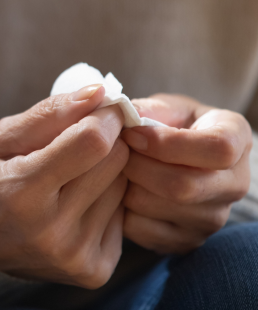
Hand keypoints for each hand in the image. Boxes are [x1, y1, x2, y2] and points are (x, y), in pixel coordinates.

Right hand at [0, 85, 127, 288]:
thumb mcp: (3, 138)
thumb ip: (51, 112)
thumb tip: (101, 93)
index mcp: (21, 194)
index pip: (92, 143)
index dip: (103, 117)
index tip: (98, 109)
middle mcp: (51, 232)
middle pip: (115, 161)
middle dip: (103, 142)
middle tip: (76, 145)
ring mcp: (75, 256)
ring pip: (124, 185)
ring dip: (105, 172)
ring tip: (70, 179)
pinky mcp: (94, 271)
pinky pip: (123, 215)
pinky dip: (106, 201)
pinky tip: (76, 205)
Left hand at [121, 94, 250, 253]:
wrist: (170, 161)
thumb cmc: (167, 126)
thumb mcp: (165, 107)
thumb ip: (147, 109)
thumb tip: (122, 117)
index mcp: (237, 139)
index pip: (218, 149)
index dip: (167, 143)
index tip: (133, 134)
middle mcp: (235, 184)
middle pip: (184, 186)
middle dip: (137, 166)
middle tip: (116, 152)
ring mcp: (212, 219)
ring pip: (157, 208)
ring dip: (126, 187)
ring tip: (118, 170)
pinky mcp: (186, 241)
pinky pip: (141, 229)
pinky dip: (120, 211)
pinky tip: (120, 191)